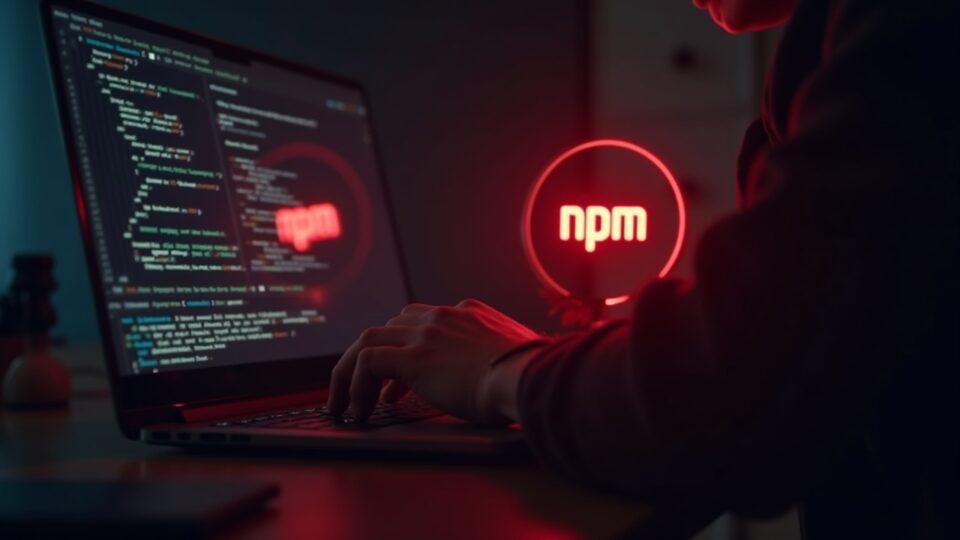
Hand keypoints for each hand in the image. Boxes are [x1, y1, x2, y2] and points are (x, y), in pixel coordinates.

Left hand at [327, 299, 543, 424]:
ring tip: (343, 402)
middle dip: (373, 356)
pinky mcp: (413, 357)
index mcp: (469, 313)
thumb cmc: (533, 376)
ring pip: (367, 340)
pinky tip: (358, 409)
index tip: (399, 381)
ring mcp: (426, 334)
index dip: (405, 347)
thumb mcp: (519, 357)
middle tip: (364, 388)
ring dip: (349, 371)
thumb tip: (508, 374)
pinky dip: (354, 384)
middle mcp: (443, 316)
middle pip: (390, 325)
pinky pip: (366, 364)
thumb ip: (503, 357)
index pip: (422, 319)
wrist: (530, 376)